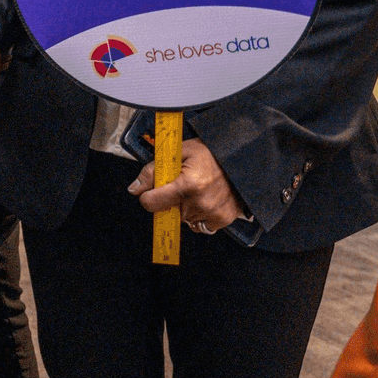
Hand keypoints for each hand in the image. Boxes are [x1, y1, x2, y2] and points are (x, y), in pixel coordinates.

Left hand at [130, 137, 249, 232]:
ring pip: (183, 219)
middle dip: (169, 199)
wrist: (242, 158)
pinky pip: (200, 226)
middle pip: (167, 211)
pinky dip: (199, 215)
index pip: (151, 203)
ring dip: (185, 207)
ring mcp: (212, 214)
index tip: (152, 190)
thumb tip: (135, 188)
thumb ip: (153, 170)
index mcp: (187, 185)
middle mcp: (199, 203)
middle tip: (182, 184)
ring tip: (197, 190)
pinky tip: (206, 199)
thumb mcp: (179, 151)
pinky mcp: (223, 220)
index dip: (147, 195)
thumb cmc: (211, 153)